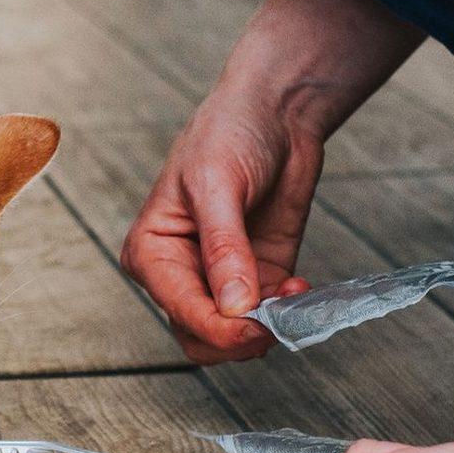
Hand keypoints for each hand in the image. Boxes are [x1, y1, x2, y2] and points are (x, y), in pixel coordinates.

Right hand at [121, 93, 318, 362]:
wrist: (275, 114)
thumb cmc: (228, 135)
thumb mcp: (218, 187)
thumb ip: (224, 250)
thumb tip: (234, 306)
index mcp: (152, 254)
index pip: (181, 311)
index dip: (218, 327)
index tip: (255, 325)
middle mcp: (180, 274)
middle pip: (200, 336)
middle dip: (238, 338)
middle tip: (275, 318)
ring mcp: (220, 281)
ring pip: (230, 338)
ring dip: (264, 330)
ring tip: (291, 297)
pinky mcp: (258, 279)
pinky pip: (266, 319)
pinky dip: (286, 316)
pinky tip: (301, 289)